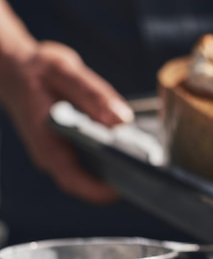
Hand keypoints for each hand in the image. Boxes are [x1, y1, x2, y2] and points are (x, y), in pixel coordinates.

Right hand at [1, 41, 133, 202]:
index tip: (128, 187)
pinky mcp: (71, 151)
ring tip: (149, 169)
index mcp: (47, 141)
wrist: (16, 69)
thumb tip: (122, 119)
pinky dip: (113, 162)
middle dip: (117, 185)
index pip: (72, 178)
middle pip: (86, 184)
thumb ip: (93, 94)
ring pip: (91, 177)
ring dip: (118, 175)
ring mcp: (61, 156)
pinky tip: (136, 154)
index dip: (100, 189)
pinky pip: (93, 165)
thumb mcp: (64, 71)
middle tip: (150, 181)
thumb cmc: (38, 70)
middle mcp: (52, 156)